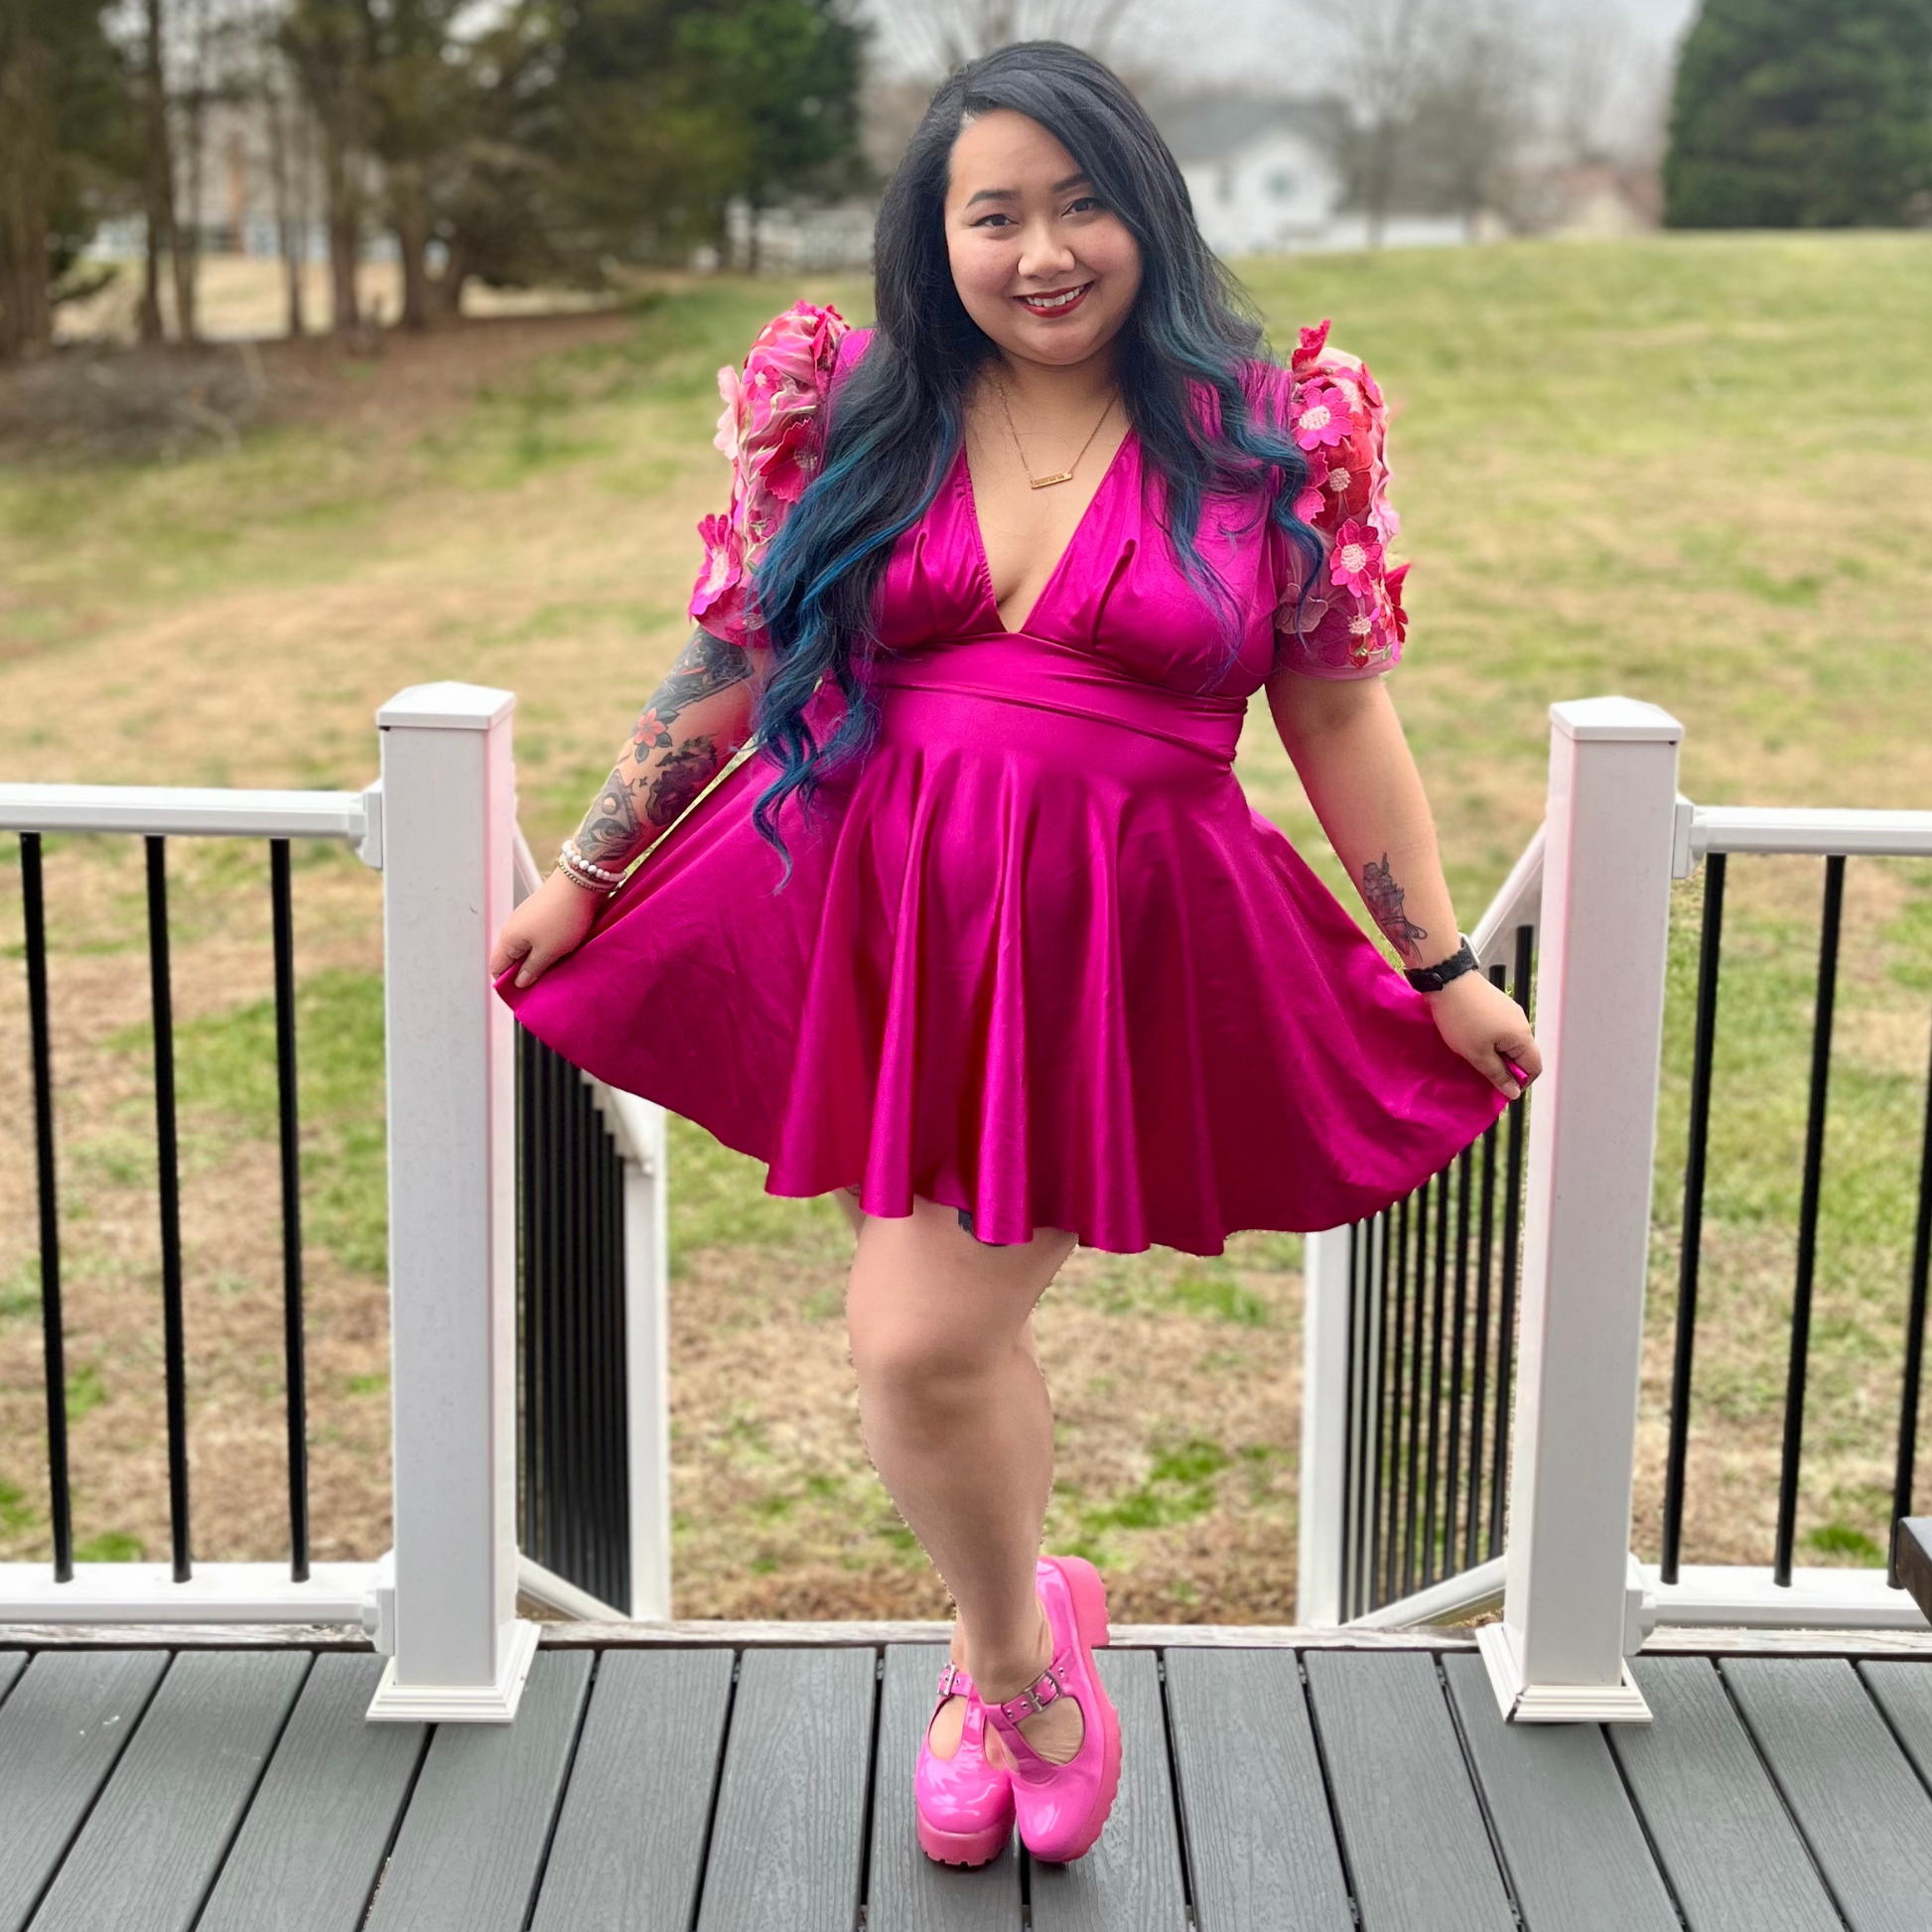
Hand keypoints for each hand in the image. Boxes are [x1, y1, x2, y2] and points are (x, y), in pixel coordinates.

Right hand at [488, 868, 605, 988]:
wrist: (580, 883)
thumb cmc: (562, 918)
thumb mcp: (548, 952)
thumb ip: (532, 969)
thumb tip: (519, 982)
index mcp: (508, 938)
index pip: (497, 967)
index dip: (507, 983)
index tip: (524, 994)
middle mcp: (513, 927)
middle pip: (512, 957)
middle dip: (525, 972)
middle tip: (544, 983)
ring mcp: (527, 919)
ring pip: (527, 947)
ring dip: (539, 959)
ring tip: (555, 967)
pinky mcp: (542, 913)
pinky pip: (539, 937)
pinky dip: (547, 946)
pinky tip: (561, 951)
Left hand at [1423, 970, 1541, 1100]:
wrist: (1448, 980)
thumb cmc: (1462, 1019)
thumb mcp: (1477, 1054)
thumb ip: (1497, 1074)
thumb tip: (1514, 1092)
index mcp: (1522, 1036)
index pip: (1534, 1067)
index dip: (1521, 1082)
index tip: (1501, 1088)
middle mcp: (1521, 1022)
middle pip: (1523, 1054)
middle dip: (1507, 1068)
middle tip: (1483, 1072)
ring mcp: (1510, 1011)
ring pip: (1510, 1042)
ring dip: (1496, 1053)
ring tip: (1474, 1055)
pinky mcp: (1497, 1004)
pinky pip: (1501, 1029)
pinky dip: (1491, 1039)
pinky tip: (1472, 1039)